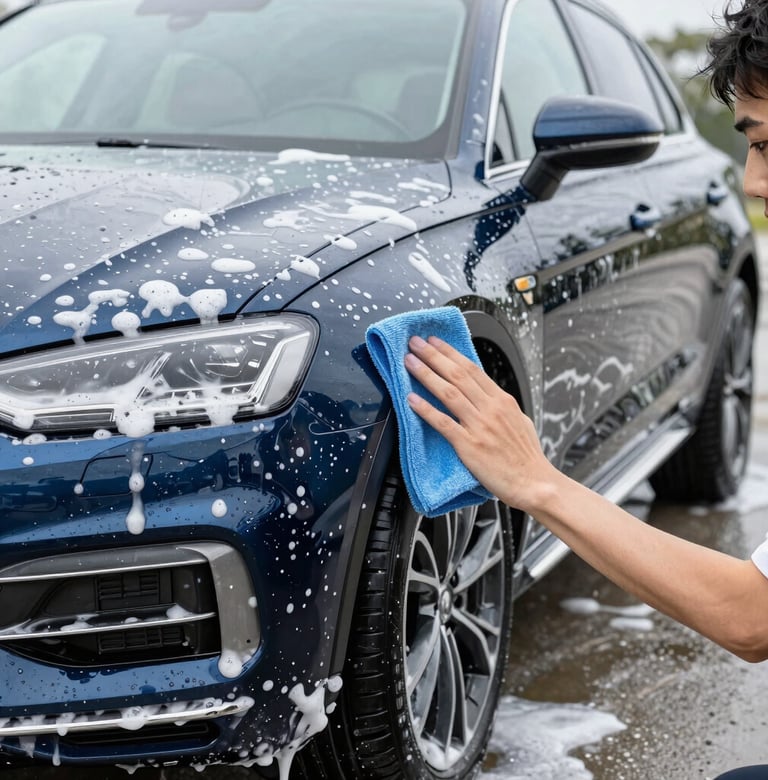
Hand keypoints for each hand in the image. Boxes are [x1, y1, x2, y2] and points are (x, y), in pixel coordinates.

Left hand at [404, 335, 557, 512]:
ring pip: (448, 392)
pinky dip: (425, 409)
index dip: (450, 353)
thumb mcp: (520, 421)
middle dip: (434, 355)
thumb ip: (502, 407)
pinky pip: (443, 423)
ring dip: (426, 374)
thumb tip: (490, 396)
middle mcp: (490, 408)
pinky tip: (412, 399)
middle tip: (416, 342)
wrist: (534, 483)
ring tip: (410, 362)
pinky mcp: (469, 445)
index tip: (435, 342)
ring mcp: (479, 426)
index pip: (472, 369)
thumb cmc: (527, 457)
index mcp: (502, 401)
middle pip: (457, 374)